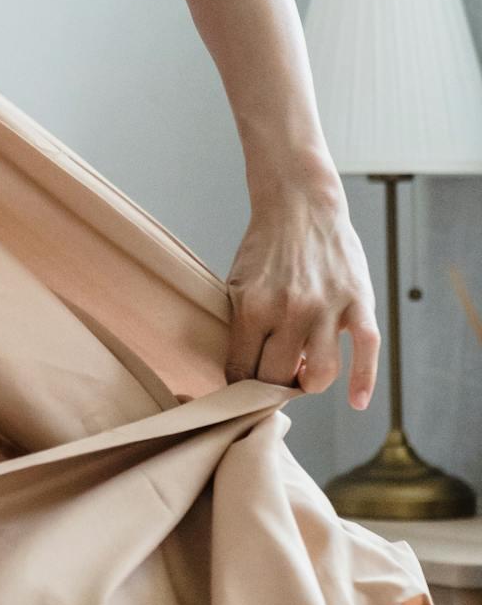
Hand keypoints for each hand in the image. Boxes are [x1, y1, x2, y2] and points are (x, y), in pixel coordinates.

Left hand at [224, 174, 379, 407]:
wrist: (300, 204)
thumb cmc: (266, 247)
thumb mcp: (238, 284)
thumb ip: (240, 327)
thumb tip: (238, 374)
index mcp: (253, 307)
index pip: (243, 372)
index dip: (242, 388)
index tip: (244, 390)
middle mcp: (290, 311)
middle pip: (279, 378)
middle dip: (274, 388)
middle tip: (275, 382)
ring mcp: (326, 307)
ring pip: (321, 374)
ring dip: (310, 384)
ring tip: (303, 376)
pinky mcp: (357, 302)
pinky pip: (366, 351)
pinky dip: (364, 382)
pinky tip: (357, 400)